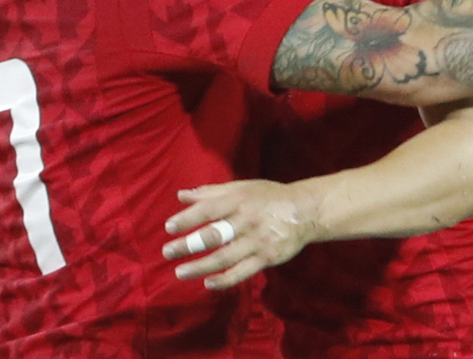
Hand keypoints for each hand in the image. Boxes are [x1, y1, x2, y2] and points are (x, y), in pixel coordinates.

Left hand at [161, 180, 320, 289]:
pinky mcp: (267, 258)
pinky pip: (242, 272)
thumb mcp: (242, 187)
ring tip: (180, 272)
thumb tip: (181, 196)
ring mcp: (258, 241)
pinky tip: (208, 283)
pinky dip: (225, 280)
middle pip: (214, 235)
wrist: (305, 211)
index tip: (169, 227)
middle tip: (167, 252)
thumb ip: (210, 193)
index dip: (188, 219)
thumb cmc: (268, 197)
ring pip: (224, 257)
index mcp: (239, 200)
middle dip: (188, 245)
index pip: (209, 210)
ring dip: (200, 267)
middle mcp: (247, 220)